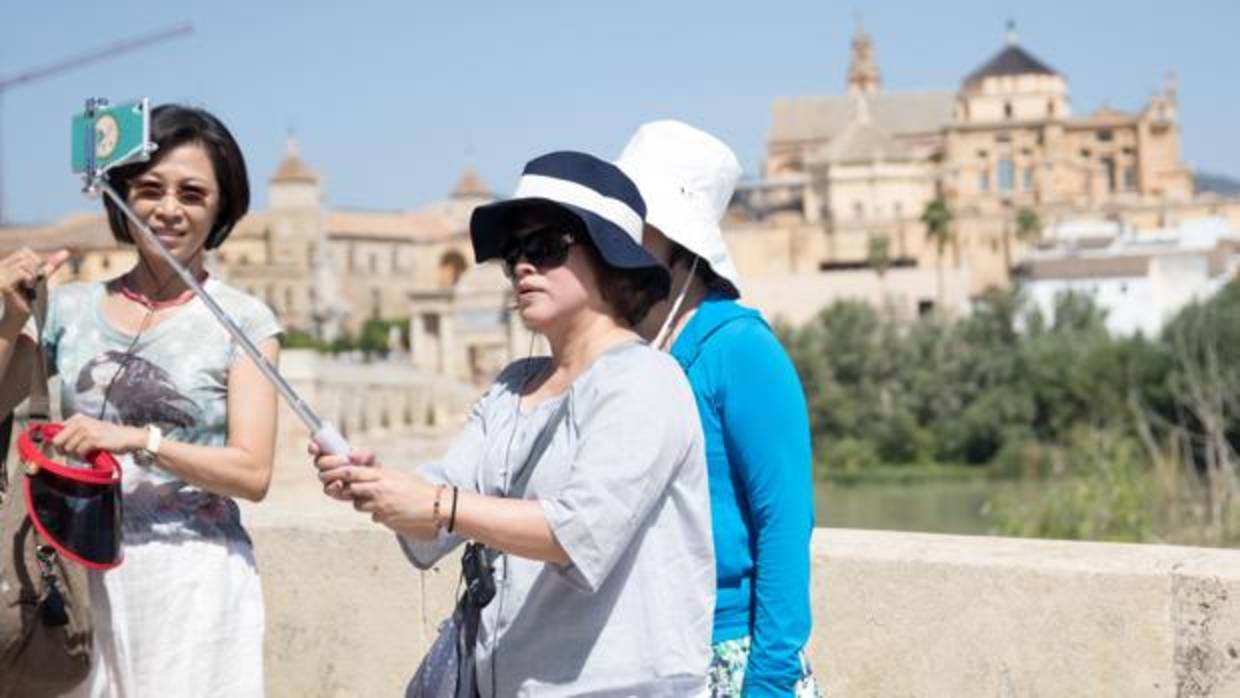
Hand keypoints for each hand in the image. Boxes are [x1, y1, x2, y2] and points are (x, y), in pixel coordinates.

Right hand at [0, 248, 69, 331]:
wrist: (18, 318)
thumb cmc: (30, 299)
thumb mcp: (40, 278)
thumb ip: (50, 265)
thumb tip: (66, 252)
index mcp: (5, 264)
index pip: (25, 251)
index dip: (35, 262)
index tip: (34, 278)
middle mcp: (0, 267)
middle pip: (26, 256)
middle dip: (35, 270)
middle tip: (31, 285)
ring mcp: (0, 275)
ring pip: (26, 264)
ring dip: (34, 277)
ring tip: (28, 288)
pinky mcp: (4, 284)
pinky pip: (23, 273)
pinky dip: (31, 281)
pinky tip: (28, 289)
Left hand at [51, 415, 145, 458]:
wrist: (127, 437)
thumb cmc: (107, 435)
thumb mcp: (88, 429)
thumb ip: (72, 433)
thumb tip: (53, 443)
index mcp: (77, 418)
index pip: (55, 431)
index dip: (56, 442)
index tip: (61, 449)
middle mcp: (80, 422)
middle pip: (58, 441)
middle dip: (63, 449)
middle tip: (73, 453)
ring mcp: (86, 430)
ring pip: (68, 448)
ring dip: (75, 454)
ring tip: (86, 453)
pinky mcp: (93, 439)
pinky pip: (79, 452)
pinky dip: (84, 456)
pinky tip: (91, 453)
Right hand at [309, 440, 377, 500]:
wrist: (372, 483)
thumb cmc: (367, 466)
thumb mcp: (368, 458)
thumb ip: (363, 454)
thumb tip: (352, 455)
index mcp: (330, 453)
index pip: (316, 448)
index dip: (313, 447)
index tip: (316, 447)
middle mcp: (325, 466)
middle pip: (319, 462)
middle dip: (331, 460)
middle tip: (346, 460)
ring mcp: (327, 479)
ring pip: (322, 476)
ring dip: (333, 473)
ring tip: (347, 471)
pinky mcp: (331, 490)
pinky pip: (327, 489)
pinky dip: (333, 486)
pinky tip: (340, 484)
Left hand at [317, 461, 440, 538]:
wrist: (436, 506)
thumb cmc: (419, 489)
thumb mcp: (398, 476)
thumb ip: (379, 474)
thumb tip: (363, 473)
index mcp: (382, 475)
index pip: (352, 472)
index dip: (335, 472)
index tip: (326, 471)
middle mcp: (379, 489)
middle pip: (349, 488)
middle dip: (338, 487)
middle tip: (332, 486)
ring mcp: (380, 505)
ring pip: (357, 504)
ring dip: (359, 501)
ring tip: (374, 499)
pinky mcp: (384, 518)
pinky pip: (372, 515)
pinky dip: (375, 512)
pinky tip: (388, 510)